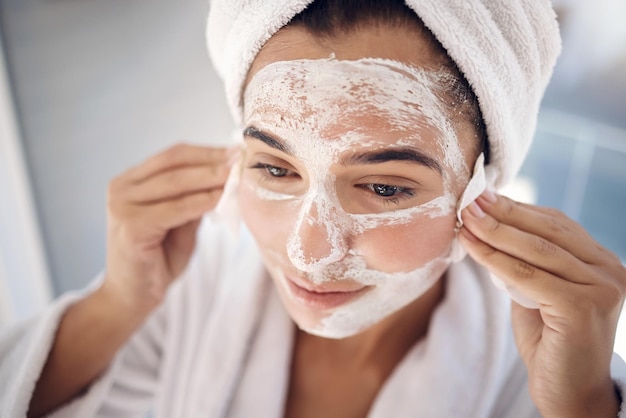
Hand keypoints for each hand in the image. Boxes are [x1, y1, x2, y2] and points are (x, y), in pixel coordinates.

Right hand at [103, 143, 235, 313]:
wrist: (132, 297)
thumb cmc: (158, 258)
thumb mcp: (180, 221)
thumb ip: (194, 198)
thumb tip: (227, 174)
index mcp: (130, 181)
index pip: (173, 155)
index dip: (207, 151)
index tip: (236, 151)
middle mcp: (121, 188)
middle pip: (174, 163)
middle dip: (212, 161)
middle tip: (241, 159)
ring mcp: (123, 206)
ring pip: (176, 183)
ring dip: (210, 178)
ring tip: (236, 176)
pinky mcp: (132, 227)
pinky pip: (176, 208)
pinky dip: (201, 202)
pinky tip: (221, 199)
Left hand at [459, 190, 625, 417]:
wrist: (569, 393)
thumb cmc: (550, 342)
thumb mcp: (536, 291)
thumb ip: (525, 262)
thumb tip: (488, 225)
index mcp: (601, 262)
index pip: (555, 223)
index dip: (516, 207)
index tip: (482, 194)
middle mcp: (609, 270)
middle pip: (547, 230)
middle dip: (502, 212)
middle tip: (469, 199)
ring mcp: (602, 287)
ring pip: (536, 249)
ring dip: (494, 230)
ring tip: (464, 216)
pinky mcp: (583, 307)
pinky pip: (527, 275)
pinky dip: (494, 258)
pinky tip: (470, 246)